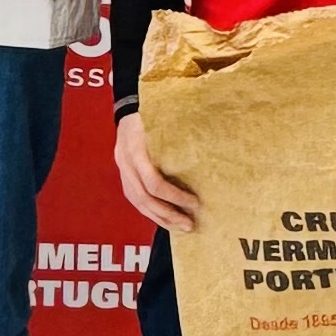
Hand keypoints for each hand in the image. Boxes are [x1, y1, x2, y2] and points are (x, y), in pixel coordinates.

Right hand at [113, 109, 200, 232]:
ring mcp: (123, 170)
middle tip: (190, 224)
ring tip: (181, 227)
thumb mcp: (164, 121)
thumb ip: (181, 136)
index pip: (154, 182)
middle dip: (168, 214)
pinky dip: (151, 212)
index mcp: (136, 149)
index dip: (175, 196)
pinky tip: (166, 218)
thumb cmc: (151, 114)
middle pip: (145, 198)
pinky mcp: (124, 176)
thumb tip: (212, 149)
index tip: (195, 203)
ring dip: (160, 218)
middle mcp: (126, 162)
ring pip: (138, 203)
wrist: (128, 108)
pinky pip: (136, 200)